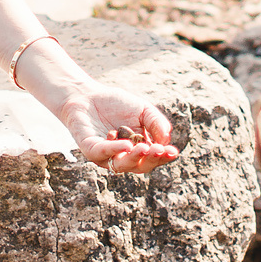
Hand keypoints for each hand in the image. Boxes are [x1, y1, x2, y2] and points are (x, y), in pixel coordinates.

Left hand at [59, 85, 176, 173]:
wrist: (87, 95)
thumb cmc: (116, 104)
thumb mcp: (143, 110)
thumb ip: (156, 122)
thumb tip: (167, 139)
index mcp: (138, 149)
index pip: (154, 158)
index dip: (164, 157)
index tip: (173, 151)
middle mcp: (123, 157)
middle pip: (140, 166)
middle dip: (152, 159)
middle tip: (160, 150)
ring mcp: (106, 156)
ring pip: (122, 165)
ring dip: (135, 158)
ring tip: (146, 148)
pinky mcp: (91, 150)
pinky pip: (103, 153)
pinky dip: (116, 149)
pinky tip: (127, 145)